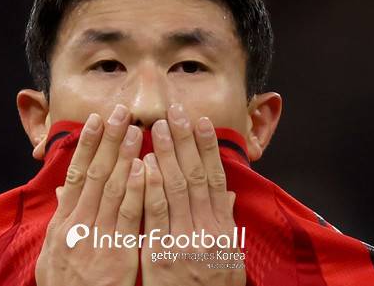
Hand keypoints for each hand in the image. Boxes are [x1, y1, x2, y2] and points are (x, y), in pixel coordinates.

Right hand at [35, 104, 144, 285]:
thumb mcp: (54, 254)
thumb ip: (62, 220)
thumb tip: (65, 191)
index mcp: (63, 223)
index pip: (76, 174)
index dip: (87, 145)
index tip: (97, 120)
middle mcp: (77, 224)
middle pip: (94, 173)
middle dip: (108, 140)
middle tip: (120, 111)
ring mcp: (97, 237)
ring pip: (110, 188)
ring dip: (123, 156)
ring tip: (135, 129)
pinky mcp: (117, 252)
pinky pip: (127, 216)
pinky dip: (134, 190)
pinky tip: (143, 167)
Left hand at [141, 104, 245, 285]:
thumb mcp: (229, 260)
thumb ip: (226, 225)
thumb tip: (227, 196)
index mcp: (224, 230)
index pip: (216, 179)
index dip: (209, 148)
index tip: (202, 122)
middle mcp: (207, 231)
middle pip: (196, 176)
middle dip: (186, 142)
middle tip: (176, 112)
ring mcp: (184, 241)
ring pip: (176, 189)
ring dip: (167, 154)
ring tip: (159, 126)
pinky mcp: (160, 254)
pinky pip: (154, 215)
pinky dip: (150, 186)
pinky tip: (143, 163)